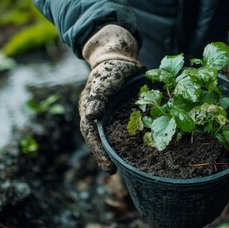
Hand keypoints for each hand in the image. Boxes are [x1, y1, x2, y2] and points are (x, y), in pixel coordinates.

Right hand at [79, 25, 143, 173]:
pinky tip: (139, 147)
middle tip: (114, 171)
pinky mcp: (121, 111)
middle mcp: (98, 115)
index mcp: (89, 109)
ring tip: (126, 164)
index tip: (109, 167)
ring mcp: (109, 113)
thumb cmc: (110, 68)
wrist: (121, 57)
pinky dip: (129, 139)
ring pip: (110, 135)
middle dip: (105, 155)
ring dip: (116, 149)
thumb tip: (91, 117)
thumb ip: (97, 98)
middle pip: (99, 139)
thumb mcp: (103, 82)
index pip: (91, 135)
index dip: (99, 152)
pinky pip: (123, 128)